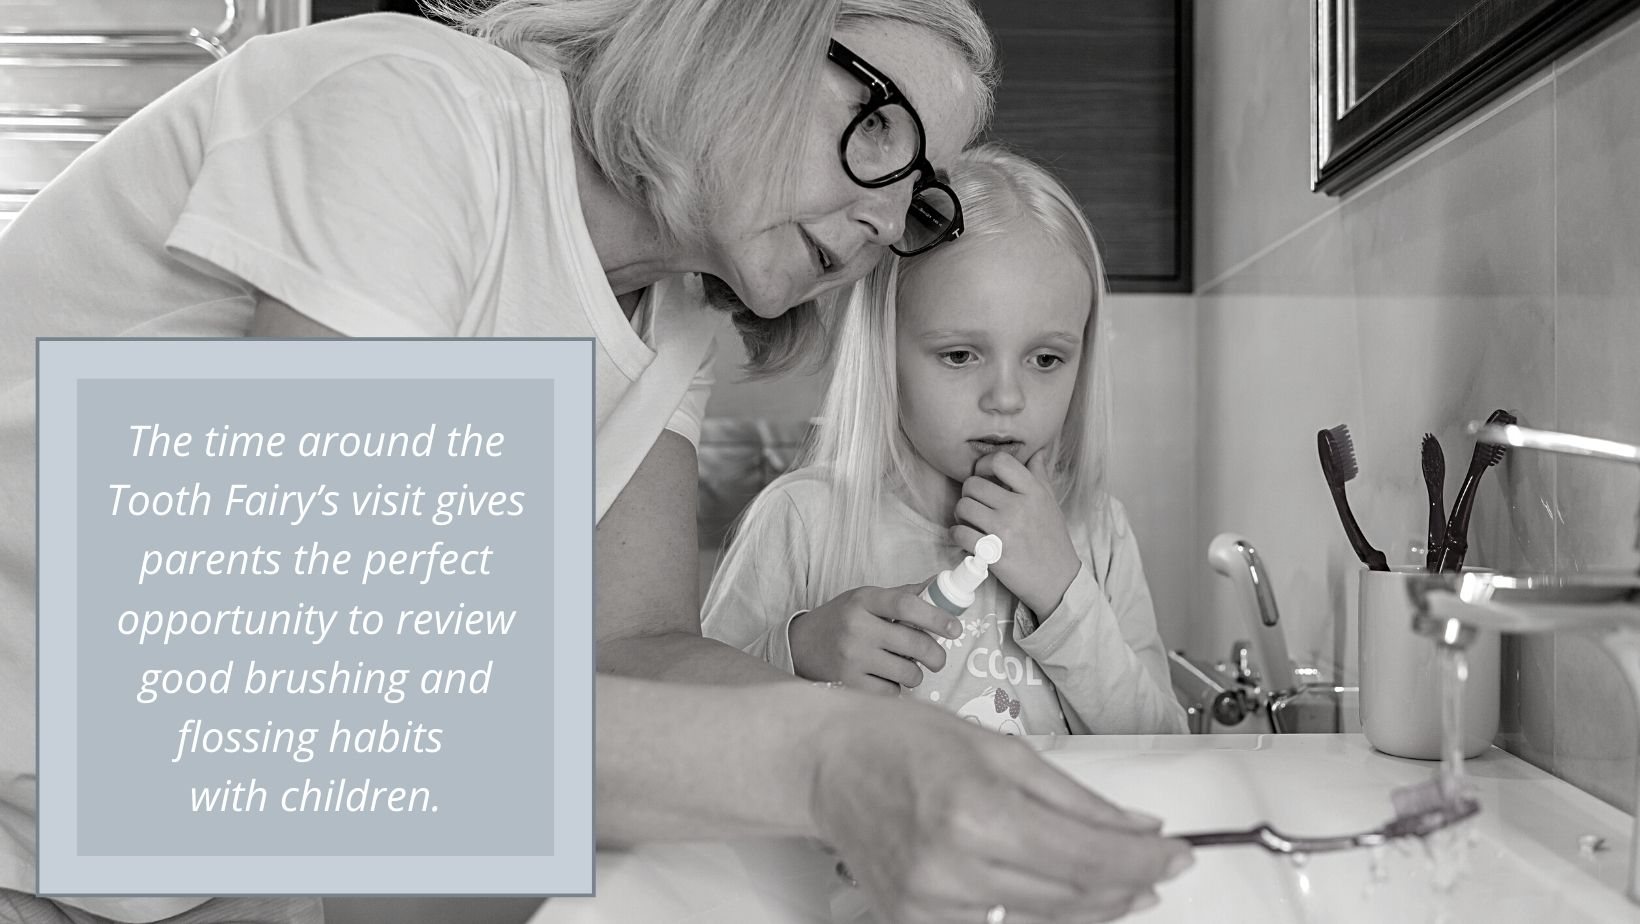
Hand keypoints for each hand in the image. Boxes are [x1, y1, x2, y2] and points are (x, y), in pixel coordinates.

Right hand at [789, 584, 961, 693]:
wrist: (800, 646)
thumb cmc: (843, 620)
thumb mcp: (867, 600)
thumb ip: (904, 595)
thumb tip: (942, 586)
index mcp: (864, 601)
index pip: (907, 605)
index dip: (937, 617)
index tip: (955, 628)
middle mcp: (857, 627)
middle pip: (915, 644)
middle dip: (937, 655)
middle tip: (938, 659)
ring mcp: (851, 658)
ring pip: (908, 673)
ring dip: (915, 674)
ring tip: (904, 668)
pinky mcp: (848, 684)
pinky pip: (892, 692)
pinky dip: (896, 688)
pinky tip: (883, 678)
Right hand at [809, 695, 1193, 922]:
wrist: (827, 763)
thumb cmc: (902, 740)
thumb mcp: (1000, 748)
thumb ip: (1074, 796)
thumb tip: (1137, 828)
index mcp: (977, 810)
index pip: (1088, 857)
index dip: (1145, 862)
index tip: (1177, 856)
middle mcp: (953, 865)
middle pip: (1073, 899)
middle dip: (1129, 886)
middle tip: (1160, 870)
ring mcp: (931, 903)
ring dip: (1095, 909)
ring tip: (1123, 886)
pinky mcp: (915, 922)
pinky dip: (1042, 919)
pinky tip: (1065, 899)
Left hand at [951, 450, 1081, 615]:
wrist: (1059, 581)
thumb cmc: (1052, 540)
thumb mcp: (1051, 504)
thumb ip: (1040, 476)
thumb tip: (1036, 451)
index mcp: (1034, 492)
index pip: (1001, 461)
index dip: (984, 465)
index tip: (983, 476)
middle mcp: (1019, 507)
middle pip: (973, 484)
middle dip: (968, 494)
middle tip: (974, 504)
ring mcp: (1005, 531)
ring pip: (963, 507)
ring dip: (960, 514)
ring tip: (969, 521)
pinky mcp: (993, 553)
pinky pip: (960, 534)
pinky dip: (957, 535)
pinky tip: (965, 538)